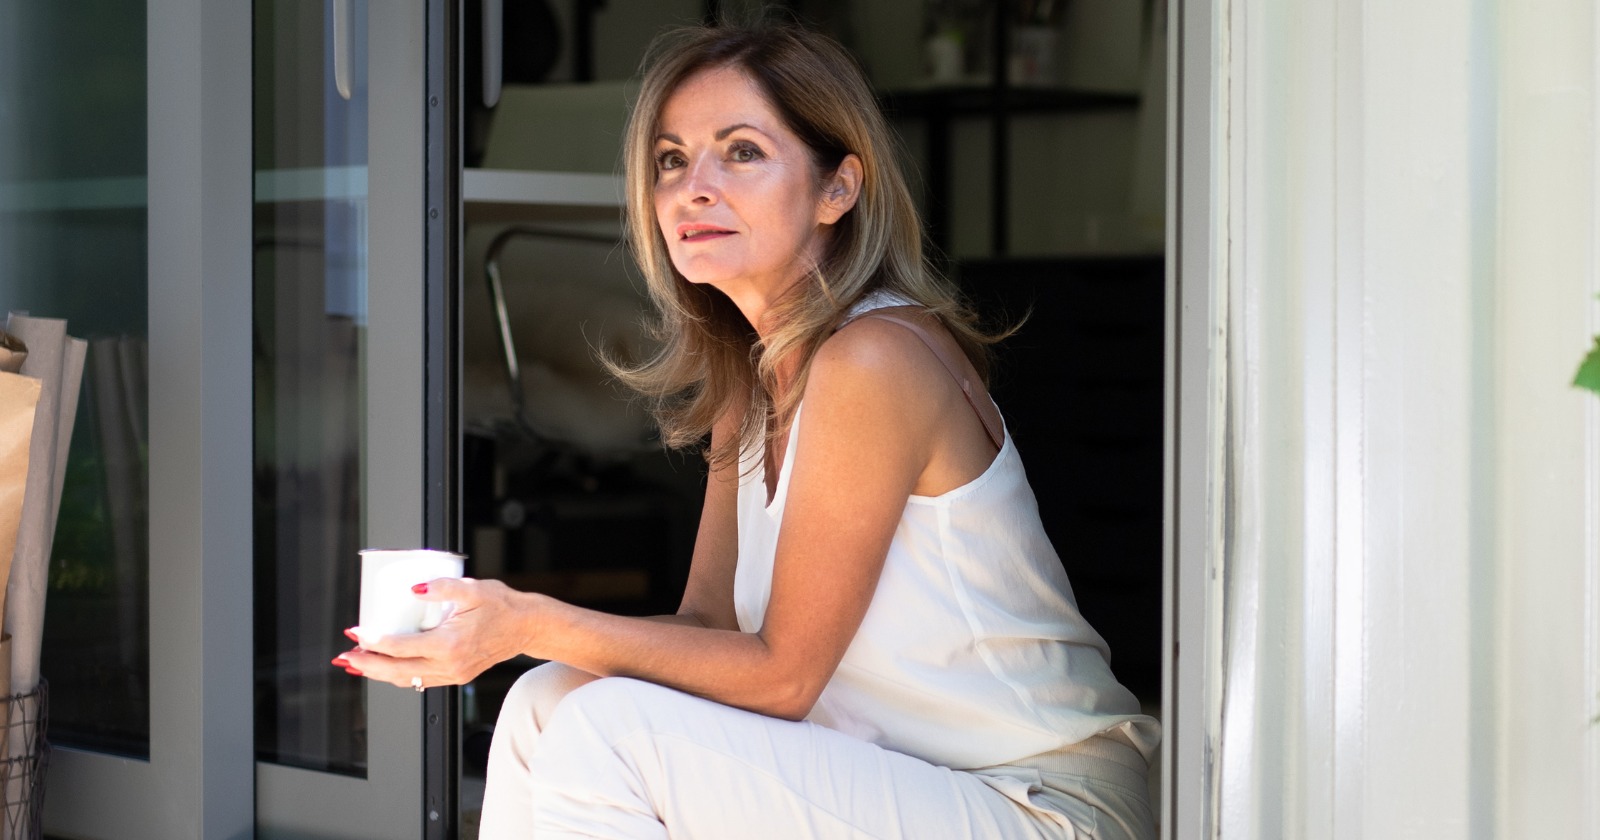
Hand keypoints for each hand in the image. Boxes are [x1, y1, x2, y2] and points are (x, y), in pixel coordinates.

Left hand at [334, 577, 537, 689]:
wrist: (527, 627)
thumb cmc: (503, 606)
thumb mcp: (473, 589)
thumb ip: (442, 587)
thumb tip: (415, 589)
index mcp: (450, 643)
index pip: (400, 646)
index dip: (373, 640)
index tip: (357, 632)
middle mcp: (449, 663)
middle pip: (396, 670)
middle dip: (367, 664)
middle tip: (345, 656)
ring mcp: (453, 673)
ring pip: (407, 680)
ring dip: (379, 673)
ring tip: (357, 665)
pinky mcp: (457, 675)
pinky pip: (421, 679)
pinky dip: (399, 676)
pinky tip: (387, 669)